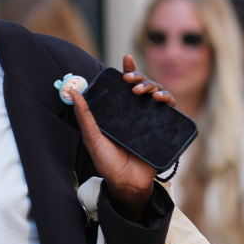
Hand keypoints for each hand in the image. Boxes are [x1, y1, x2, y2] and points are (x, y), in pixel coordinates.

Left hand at [68, 54, 174, 221]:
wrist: (126, 183)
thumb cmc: (107, 162)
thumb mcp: (92, 138)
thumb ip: (84, 116)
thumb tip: (73, 92)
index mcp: (120, 112)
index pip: (125, 87)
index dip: (129, 70)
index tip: (125, 59)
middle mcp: (137, 113)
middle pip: (143, 86)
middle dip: (139, 77)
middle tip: (130, 80)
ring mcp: (152, 120)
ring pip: (158, 93)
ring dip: (152, 86)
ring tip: (141, 91)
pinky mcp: (165, 128)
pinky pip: (171, 108)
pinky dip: (168, 99)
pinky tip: (160, 99)